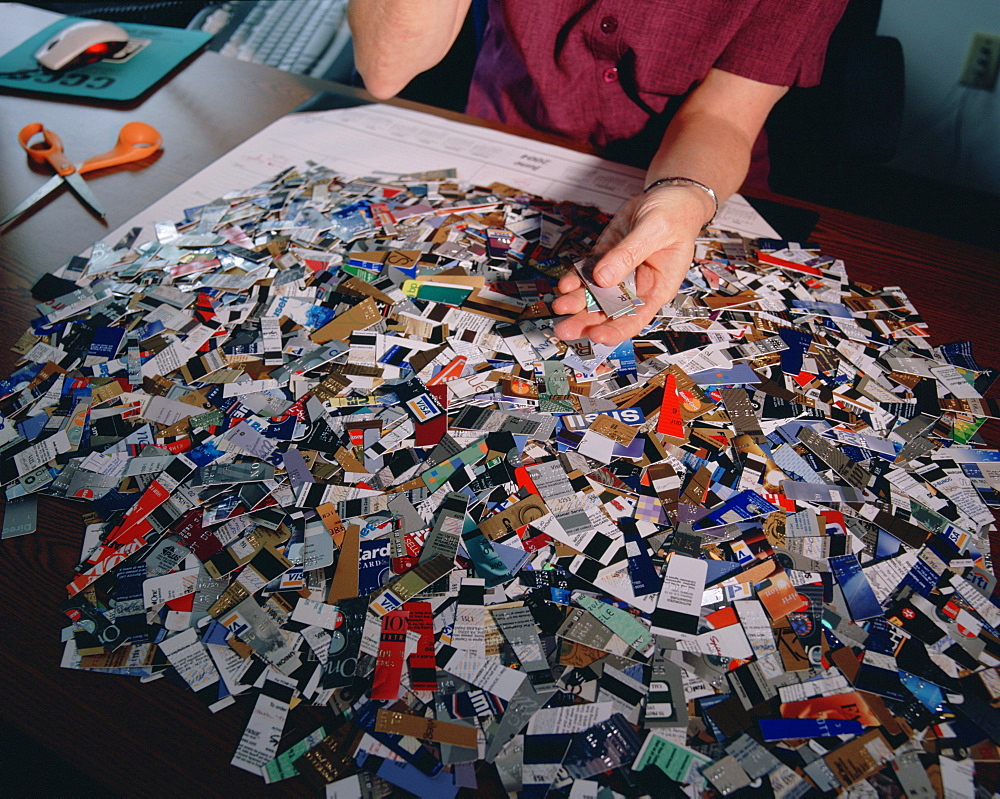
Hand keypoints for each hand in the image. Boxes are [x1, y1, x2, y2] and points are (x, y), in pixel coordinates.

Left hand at [551, 184, 710, 345]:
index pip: (635, 318)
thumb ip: (629, 254)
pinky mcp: (604, 257)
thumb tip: (603, 278)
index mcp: (657, 287)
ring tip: (559, 305)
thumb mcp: (656, 231)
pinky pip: (586, 273)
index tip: (595, 335)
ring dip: (575, 302)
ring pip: (593, 294)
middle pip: (608, 312)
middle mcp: (635, 285)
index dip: (615, 330)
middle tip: (564, 328)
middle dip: (585, 321)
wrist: (669, 195)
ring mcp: (618, 272)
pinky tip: (564, 283)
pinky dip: (574, 279)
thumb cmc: (675, 215)